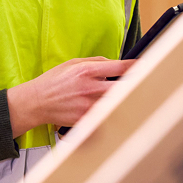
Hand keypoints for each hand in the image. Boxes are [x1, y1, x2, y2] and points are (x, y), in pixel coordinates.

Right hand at [7, 57, 134, 136]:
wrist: (36, 102)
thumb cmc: (54, 81)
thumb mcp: (72, 64)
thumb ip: (96, 62)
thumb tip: (115, 64)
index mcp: (87, 71)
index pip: (120, 67)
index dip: (136, 66)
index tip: (147, 66)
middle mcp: (90, 88)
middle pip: (124, 87)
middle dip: (136, 85)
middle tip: (146, 84)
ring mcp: (88, 106)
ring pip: (117, 104)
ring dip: (126, 101)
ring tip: (134, 99)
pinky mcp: (86, 120)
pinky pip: (106, 118)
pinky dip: (112, 115)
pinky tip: (115, 113)